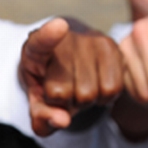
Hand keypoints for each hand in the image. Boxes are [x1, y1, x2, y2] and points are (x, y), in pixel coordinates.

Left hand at [19, 18, 123, 135]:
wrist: (69, 61)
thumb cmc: (49, 83)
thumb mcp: (38, 102)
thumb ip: (42, 116)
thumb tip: (63, 121)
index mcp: (34, 49)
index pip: (41, 41)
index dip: (49, 35)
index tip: (60, 27)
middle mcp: (63, 39)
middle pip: (63, 92)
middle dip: (63, 102)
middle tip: (63, 90)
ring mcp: (89, 40)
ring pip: (89, 94)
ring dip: (84, 102)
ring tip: (78, 86)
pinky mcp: (111, 45)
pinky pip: (112, 89)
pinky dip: (103, 98)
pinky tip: (95, 85)